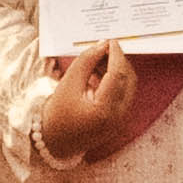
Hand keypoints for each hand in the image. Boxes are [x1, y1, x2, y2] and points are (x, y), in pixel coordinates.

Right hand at [31, 37, 141, 161]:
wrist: (54, 142)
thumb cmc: (57, 114)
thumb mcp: (68, 83)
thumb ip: (86, 61)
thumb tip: (102, 45)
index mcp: (105, 110)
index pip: (118, 75)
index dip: (116, 54)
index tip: (110, 40)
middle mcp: (118, 117)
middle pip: (128, 80)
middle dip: (119, 60)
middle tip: (106, 46)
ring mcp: (121, 120)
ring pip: (128, 86)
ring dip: (117, 69)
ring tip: (99, 57)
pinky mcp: (119, 119)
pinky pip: (123, 94)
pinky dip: (115, 80)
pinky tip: (100, 71)